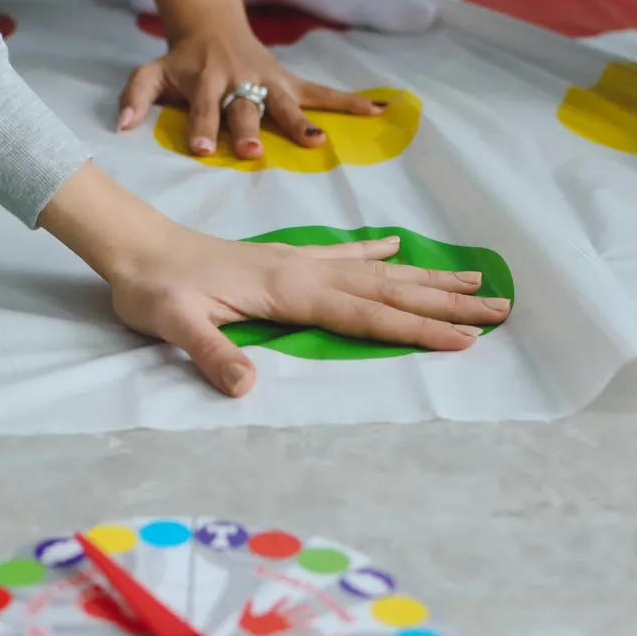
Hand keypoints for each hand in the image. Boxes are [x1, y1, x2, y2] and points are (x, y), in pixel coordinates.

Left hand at [38, 164, 511, 395]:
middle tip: (504, 308)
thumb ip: (212, 355)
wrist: (133, 246)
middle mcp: (304, 271)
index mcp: (290, 290)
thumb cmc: (152, 290)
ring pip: (377, 272)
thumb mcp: (174, 326)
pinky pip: (344, 255)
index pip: (366, 315)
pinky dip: (376, 253)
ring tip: (475, 281)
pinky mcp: (284, 260)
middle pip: (389, 290)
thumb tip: (246, 388)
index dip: (417, 329)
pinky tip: (399, 248)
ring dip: (426, 278)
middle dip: (447, 303)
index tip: (466, 340)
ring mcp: (297, 262)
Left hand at [117, 26, 385, 160]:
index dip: (204, 126)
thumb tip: (121, 125)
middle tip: (254, 152)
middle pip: (246, 107)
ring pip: (287, 102)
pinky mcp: (289, 81)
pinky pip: (322, 92)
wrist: (211, 27)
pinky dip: (349, 101)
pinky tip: (378, 111)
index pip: (204, 106)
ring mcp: (268, 80)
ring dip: (302, 122)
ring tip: (318, 144)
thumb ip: (135, 96)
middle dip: (250, 129)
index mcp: (205, 80)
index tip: (205, 150)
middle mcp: (239, 80)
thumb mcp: (149, 72)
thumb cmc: (180, 63)